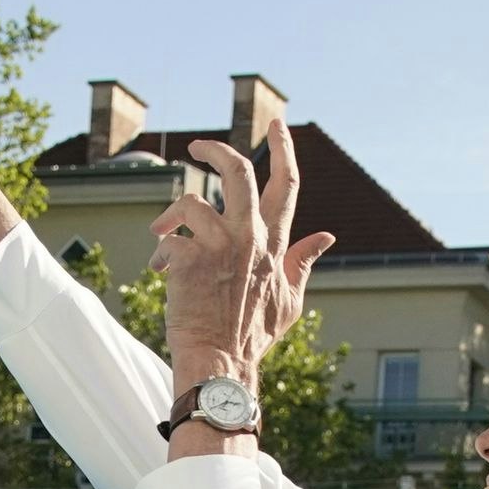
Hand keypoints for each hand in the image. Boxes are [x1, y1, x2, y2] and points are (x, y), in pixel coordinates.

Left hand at [150, 124, 334, 393]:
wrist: (220, 363)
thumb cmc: (252, 336)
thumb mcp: (290, 300)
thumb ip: (304, 262)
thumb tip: (327, 235)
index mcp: (275, 244)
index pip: (288, 185)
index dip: (285, 148)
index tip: (279, 124)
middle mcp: (251, 238)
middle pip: (238, 171)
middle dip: (216, 150)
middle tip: (197, 146)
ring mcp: (220, 247)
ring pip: (191, 202)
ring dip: (170, 217)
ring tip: (161, 235)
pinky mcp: (189, 259)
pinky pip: (168, 238)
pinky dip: (160, 252)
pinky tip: (162, 272)